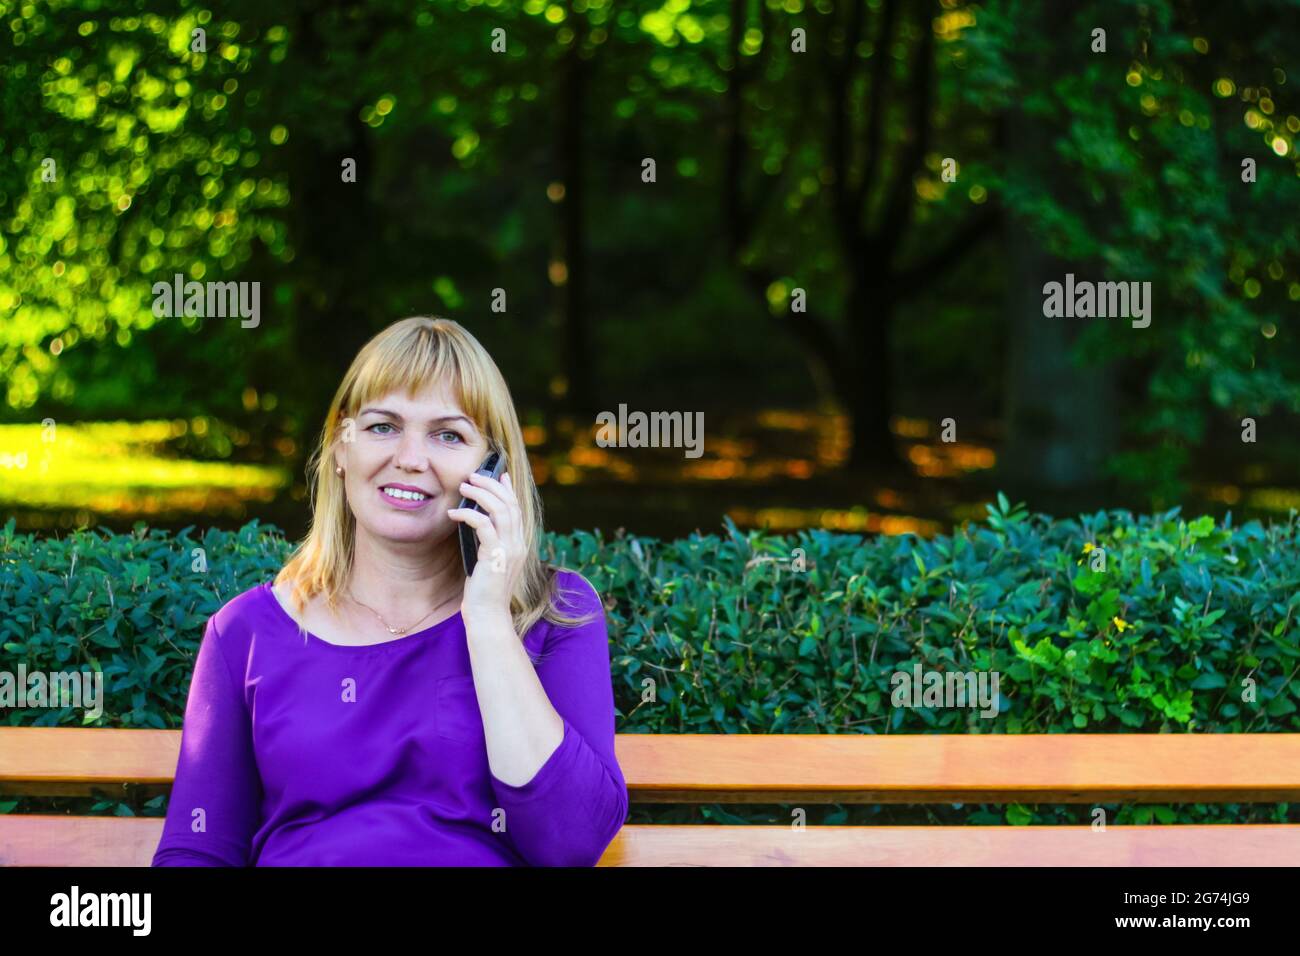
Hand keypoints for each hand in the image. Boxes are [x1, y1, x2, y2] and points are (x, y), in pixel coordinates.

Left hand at [447, 471, 525, 621]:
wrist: (488, 615)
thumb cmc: (484, 590)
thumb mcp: (489, 560)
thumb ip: (489, 541)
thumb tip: (479, 521)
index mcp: (519, 543)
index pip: (517, 508)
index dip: (508, 488)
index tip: (499, 473)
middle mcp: (518, 544)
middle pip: (510, 504)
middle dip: (492, 485)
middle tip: (473, 475)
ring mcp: (509, 550)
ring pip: (500, 510)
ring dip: (482, 494)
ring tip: (465, 485)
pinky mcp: (495, 556)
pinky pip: (483, 526)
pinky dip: (468, 514)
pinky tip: (454, 512)